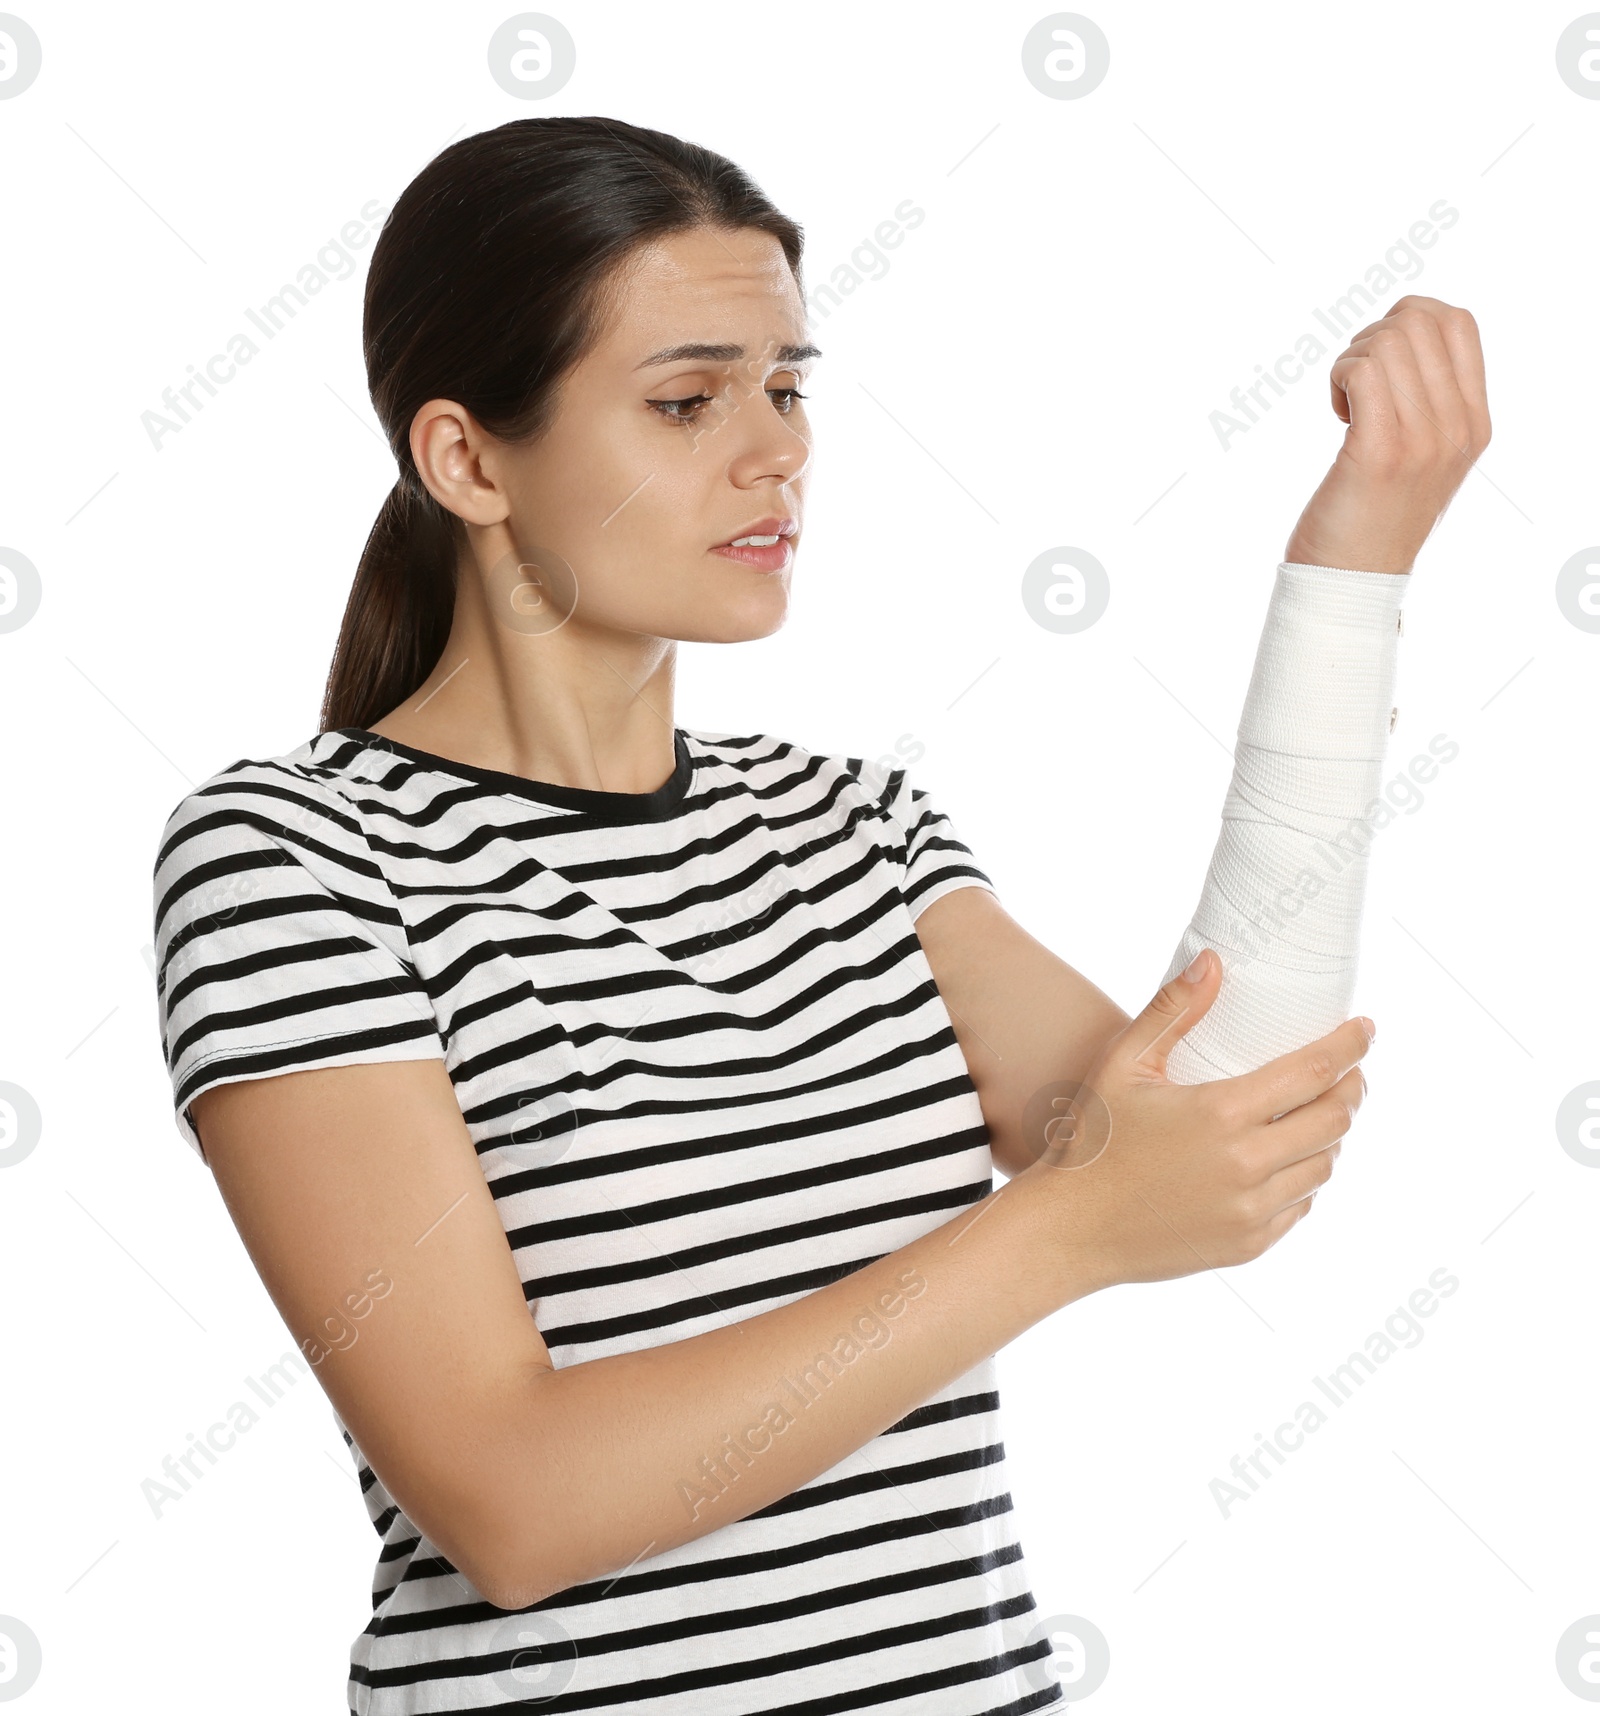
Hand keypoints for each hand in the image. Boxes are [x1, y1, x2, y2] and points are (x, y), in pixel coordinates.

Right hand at [1015, 949, 1372, 1291]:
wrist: (1070, 1229)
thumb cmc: (1092, 1139)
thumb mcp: (1123, 1064)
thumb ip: (1173, 1011)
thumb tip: (1215, 961)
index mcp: (1220, 1112)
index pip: (1315, 1071)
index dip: (1350, 1045)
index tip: (1366, 1028)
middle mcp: (1246, 1164)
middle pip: (1335, 1119)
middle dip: (1352, 1087)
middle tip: (1348, 1070)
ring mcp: (1251, 1210)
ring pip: (1324, 1164)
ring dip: (1331, 1134)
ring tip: (1318, 1112)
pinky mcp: (1249, 1245)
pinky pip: (1301, 1205)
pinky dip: (1305, 1178)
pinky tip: (1288, 1160)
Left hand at [1283, 294, 1490, 574]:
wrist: (1351, 580)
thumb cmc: (1372, 516)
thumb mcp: (1424, 456)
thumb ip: (1429, 403)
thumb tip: (1402, 337)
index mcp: (1474, 422)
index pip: (1458, 323)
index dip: (1408, 321)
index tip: (1382, 365)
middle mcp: (1456, 426)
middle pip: (1418, 322)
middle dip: (1373, 338)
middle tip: (1356, 387)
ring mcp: (1423, 438)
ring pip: (1387, 341)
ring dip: (1351, 361)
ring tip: (1347, 406)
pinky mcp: (1380, 451)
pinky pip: (1360, 372)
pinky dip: (1338, 379)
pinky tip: (1339, 415)